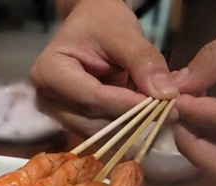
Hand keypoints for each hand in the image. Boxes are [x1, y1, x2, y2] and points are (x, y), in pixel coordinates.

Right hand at [30, 0, 177, 136]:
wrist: (91, 24)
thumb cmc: (101, 22)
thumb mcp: (124, 34)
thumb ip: (144, 63)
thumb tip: (166, 95)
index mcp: (48, 71)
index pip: (91, 97)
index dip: (128, 105)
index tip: (164, 107)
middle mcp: (47, 98)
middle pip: (92, 121)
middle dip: (132, 121)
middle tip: (169, 114)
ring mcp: (57, 113)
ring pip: (98, 133)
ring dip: (131, 128)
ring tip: (161, 114)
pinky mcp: (72, 121)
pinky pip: (101, 133)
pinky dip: (126, 129)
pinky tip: (147, 118)